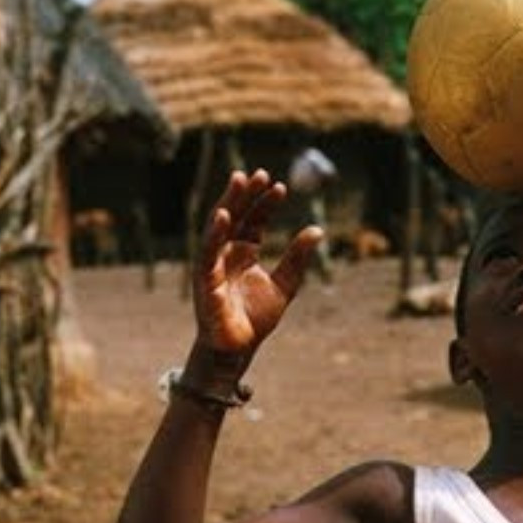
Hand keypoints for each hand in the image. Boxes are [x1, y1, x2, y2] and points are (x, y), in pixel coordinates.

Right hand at [193, 170, 323, 357]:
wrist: (239, 349)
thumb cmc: (256, 319)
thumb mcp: (285, 285)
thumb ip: (297, 258)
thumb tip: (318, 229)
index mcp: (244, 253)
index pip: (253, 220)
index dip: (265, 203)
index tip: (280, 186)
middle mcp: (226, 254)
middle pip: (235, 216)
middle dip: (245, 194)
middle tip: (259, 173)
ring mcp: (214, 264)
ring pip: (219, 227)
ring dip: (228, 202)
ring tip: (239, 180)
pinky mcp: (205, 279)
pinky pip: (207, 252)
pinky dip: (214, 233)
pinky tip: (223, 215)